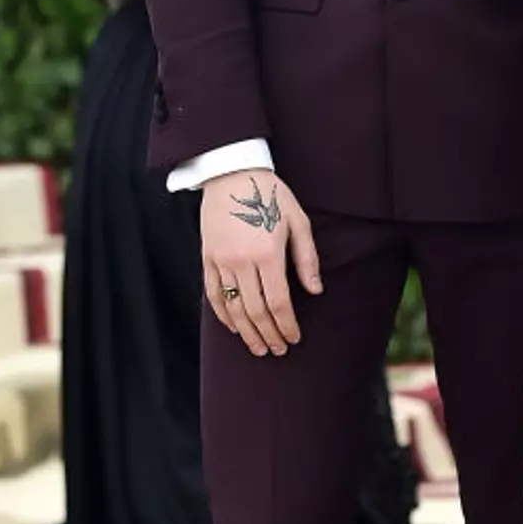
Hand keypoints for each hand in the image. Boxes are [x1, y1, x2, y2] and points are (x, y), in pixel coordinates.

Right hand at [201, 170, 321, 356]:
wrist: (232, 172)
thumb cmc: (271, 195)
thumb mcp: (298, 221)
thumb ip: (307, 259)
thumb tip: (316, 291)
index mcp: (268, 253)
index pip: (278, 303)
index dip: (287, 325)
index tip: (294, 339)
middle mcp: (241, 261)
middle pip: (255, 311)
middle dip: (268, 335)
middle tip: (278, 351)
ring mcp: (220, 260)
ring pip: (233, 307)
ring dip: (246, 332)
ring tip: (258, 348)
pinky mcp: (206, 257)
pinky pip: (212, 294)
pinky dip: (223, 315)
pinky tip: (234, 327)